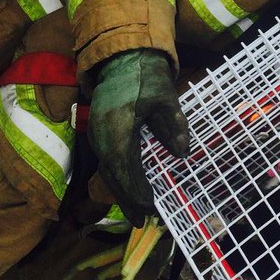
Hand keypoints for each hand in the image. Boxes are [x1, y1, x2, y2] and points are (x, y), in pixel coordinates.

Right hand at [88, 49, 188, 226]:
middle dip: (127, 198)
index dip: (134, 190)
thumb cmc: (147, 77)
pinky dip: (119, 178)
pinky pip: (107, 162)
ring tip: (137, 213)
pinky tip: (130, 189)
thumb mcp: (167, 98)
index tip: (148, 209)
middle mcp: (101, 134)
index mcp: (117, 126)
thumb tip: (183, 154)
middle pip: (113, 174)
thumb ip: (175, 125)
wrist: (123, 58)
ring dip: (122, 191)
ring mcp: (97, 133)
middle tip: (142, 221)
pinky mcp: (99, 132)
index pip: (123, 166)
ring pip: (108, 170)